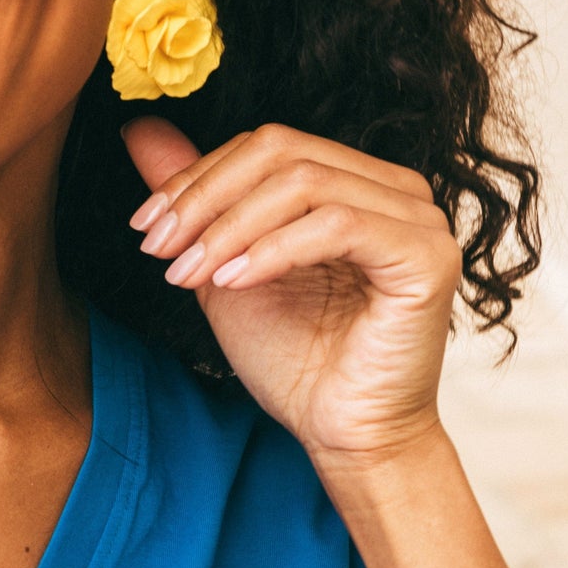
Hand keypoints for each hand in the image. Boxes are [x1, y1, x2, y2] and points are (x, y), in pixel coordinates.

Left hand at [121, 117, 461, 465]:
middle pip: (282, 152)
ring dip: (230, 228)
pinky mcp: (426, 255)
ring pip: (304, 183)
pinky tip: (234, 281)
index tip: (145, 225)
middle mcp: (393, 188)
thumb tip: (140, 130)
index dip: (198, 177)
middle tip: (160, 248)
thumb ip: (195, 197)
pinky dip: (273, 249)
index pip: (267, 146)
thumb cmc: (296, 359)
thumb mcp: (224, 265)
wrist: (345, 437)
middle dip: (207, 199)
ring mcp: (418, 217)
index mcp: (354, 181)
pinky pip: (337, 225)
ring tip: (189, 274)